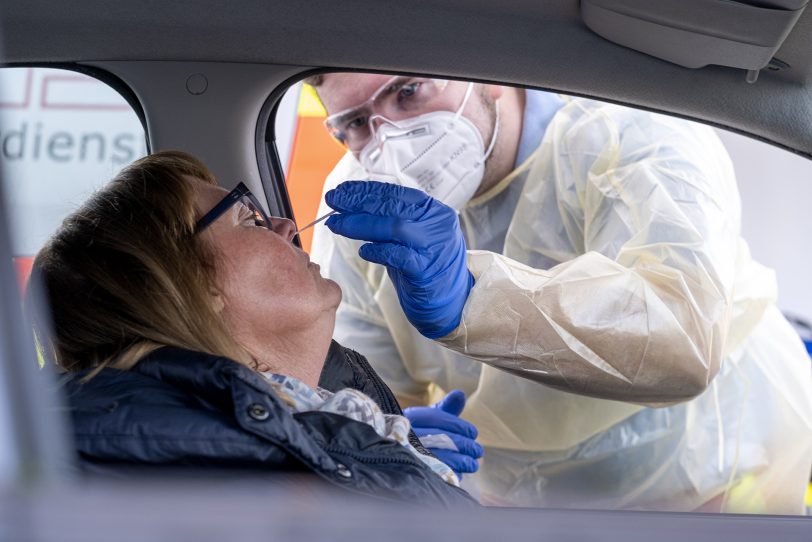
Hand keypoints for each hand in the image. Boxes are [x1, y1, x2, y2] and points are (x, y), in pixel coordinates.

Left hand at [325, 181, 473, 338]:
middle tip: (332, 201)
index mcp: (433, 210)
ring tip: (337, 224)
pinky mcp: (427, 270)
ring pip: (394, 227)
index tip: (342, 189)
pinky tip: (363, 250)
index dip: (365, 190)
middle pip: (392, 206)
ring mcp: (434, 247)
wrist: (454, 300)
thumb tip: (353, 206)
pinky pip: (399, 256)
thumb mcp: (413, 237)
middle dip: (358, 203)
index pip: (395, 193)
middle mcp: (436, 224)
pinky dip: (378, 251)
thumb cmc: (427, 266)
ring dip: (361, 224)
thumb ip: (391, 221)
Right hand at [404, 390, 482, 478]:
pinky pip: (434, 473)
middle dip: (464, 444)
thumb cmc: (420, 434)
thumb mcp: (431, 418)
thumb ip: (446, 407)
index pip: (435, 418)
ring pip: (439, 456)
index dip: (458, 425)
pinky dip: (450, 474)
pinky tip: (460, 474)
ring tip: (473, 464)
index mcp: (409, 418)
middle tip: (478, 451)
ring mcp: (408, 454)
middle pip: (439, 437)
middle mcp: (405, 435)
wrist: (397, 459)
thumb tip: (460, 394)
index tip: (474, 433)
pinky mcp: (413, 472)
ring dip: (461, 461)